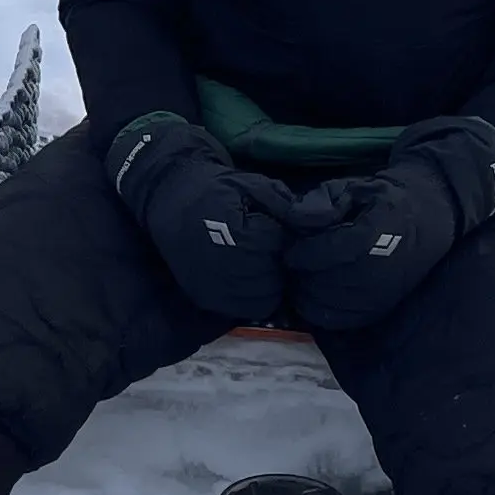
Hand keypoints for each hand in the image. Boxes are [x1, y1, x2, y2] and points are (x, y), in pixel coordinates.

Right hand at [106, 114, 299, 322]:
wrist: (168, 195)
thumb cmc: (216, 188)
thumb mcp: (254, 185)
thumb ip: (288, 206)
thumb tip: (325, 220)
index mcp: (243, 236)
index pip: (284, 252)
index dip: (286, 241)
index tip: (280, 229)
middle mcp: (227, 267)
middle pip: (275, 281)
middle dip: (279, 267)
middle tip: (271, 249)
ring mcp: (213, 285)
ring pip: (261, 300)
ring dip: (266, 285)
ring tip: (259, 263)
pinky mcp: (203, 296)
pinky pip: (239, 308)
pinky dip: (248, 296)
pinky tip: (246, 276)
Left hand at [277, 116, 494, 334]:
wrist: (430, 216)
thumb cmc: (386, 199)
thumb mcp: (355, 187)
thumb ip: (323, 200)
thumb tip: (295, 218)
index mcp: (375, 234)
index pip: (328, 252)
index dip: (302, 254)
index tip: (289, 250)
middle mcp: (381, 269)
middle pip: (326, 282)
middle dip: (302, 275)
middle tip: (292, 266)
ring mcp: (384, 292)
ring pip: (332, 304)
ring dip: (309, 294)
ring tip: (301, 279)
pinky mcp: (384, 307)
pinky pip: (345, 320)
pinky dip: (323, 312)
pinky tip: (314, 296)